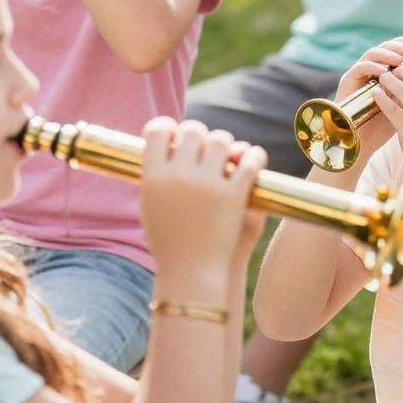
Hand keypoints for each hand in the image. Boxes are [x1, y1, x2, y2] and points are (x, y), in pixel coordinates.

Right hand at [140, 119, 266, 287]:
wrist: (191, 274)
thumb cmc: (169, 242)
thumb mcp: (149, 207)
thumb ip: (154, 174)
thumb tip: (166, 143)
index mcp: (154, 177)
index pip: (158, 131)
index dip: (167, 127)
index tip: (175, 134)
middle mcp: (179, 176)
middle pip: (193, 130)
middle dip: (200, 135)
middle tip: (204, 147)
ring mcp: (207, 184)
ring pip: (221, 140)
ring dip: (226, 145)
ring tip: (227, 156)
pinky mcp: (234, 195)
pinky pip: (248, 161)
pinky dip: (253, 156)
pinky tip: (252, 161)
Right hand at [335, 36, 402, 157]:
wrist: (363, 143)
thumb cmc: (387, 124)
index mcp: (387, 70)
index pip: (399, 47)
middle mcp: (373, 68)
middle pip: (387, 45)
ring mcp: (360, 74)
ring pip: (373, 52)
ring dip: (388, 54)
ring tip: (401, 61)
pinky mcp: (348, 82)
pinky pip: (360, 68)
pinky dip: (373, 67)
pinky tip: (384, 73)